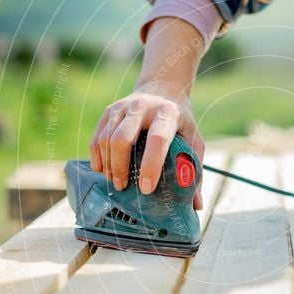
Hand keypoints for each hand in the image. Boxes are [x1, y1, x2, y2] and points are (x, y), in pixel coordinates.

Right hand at [89, 83, 204, 209]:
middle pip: (122, 139)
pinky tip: (102, 170)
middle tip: (123, 187)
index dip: (150, 165)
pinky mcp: (110, 110)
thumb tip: (197, 205)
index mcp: (167, 114)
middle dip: (120, 167)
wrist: (163, 88)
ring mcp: (123, 107)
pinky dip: (96, 156)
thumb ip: (195, 170)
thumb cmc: (180, 121)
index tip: (146, 188)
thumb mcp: (194, 140)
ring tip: (115, 181)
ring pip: (106, 138)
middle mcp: (142, 107)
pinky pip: (97, 136)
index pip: (157, 140)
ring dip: (108, 164)